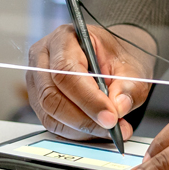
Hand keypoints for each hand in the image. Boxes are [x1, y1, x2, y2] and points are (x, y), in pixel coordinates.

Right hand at [26, 24, 155, 140]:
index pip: (66, 71)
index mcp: (64, 38)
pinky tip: (96, 129)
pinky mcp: (38, 98)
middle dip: (83, 118)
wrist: (111, 58)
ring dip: (80, 128)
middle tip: (112, 128)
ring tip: (109, 130)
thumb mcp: (132, 68)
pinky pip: (51, 121)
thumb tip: (118, 107)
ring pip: (49, 113)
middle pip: (51, 95)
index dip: (88, 99)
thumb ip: (128, 87)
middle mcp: (43, 56)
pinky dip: (75, 131)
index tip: (111, 118)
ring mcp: (36, 79)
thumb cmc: (117, 57)